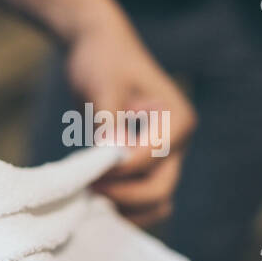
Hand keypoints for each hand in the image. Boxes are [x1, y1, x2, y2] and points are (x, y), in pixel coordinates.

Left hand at [64, 12, 196, 227]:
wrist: (99, 51)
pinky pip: (142, 200)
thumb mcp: (103, 85)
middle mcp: (177, 143)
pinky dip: (122, 207)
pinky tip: (92, 199)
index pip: (152, 160)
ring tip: (88, 198)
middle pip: (159, 190)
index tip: (86, 171)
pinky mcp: (147, 166)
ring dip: (123, 209)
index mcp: (176, 120)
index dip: (119, 172)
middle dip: (121, 196)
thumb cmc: (103, 61)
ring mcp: (164, 158)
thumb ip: (109, 121)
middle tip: (84, 188)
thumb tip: (112, 153)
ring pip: (155, 203)